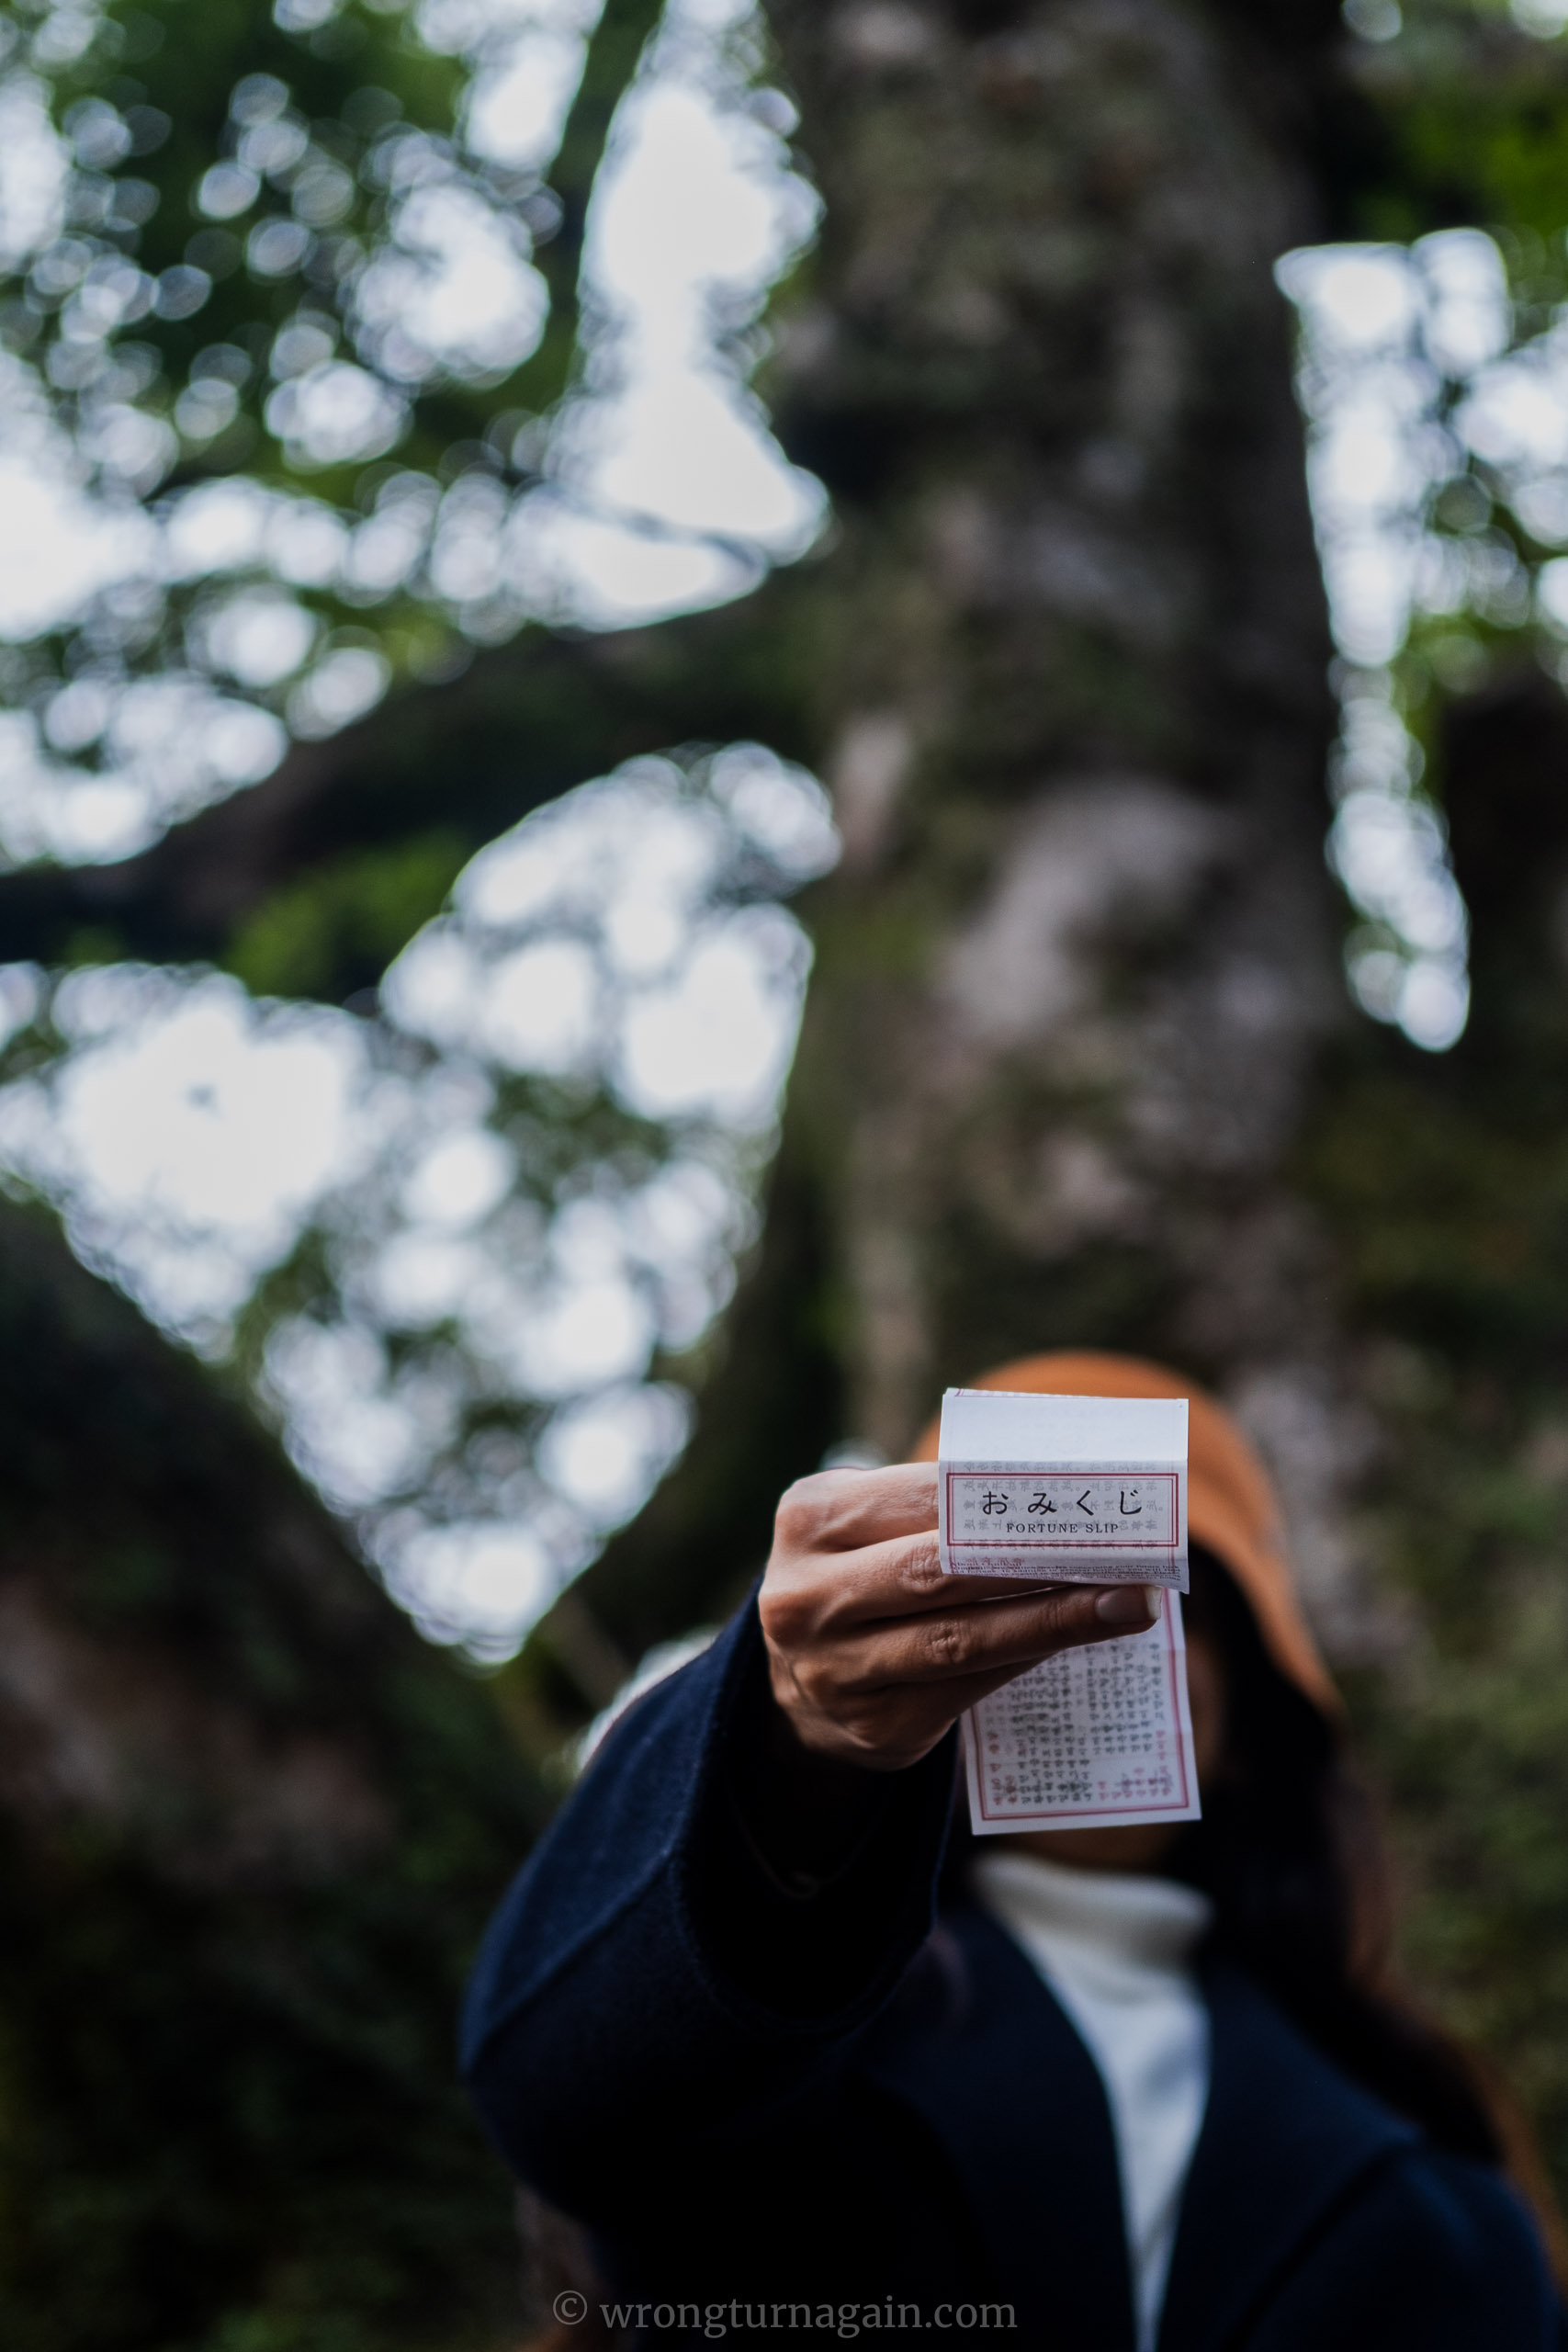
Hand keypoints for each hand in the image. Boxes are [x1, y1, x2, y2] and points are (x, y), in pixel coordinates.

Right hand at [758, 1463, 1157, 1772]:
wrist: (799, 1681)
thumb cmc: (861, 1575)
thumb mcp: (869, 1524)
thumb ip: (941, 1506)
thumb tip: (1065, 1487)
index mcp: (811, 1519)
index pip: (928, 1498)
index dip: (1011, 1495)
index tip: (1089, 1489)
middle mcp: (807, 1596)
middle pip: (941, 1571)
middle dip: (1042, 1560)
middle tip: (1127, 1552)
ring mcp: (834, 1670)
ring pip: (960, 1640)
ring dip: (1055, 1620)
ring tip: (1129, 1602)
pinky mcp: (873, 1727)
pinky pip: (965, 1689)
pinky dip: (1028, 1659)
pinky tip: (1079, 1640)